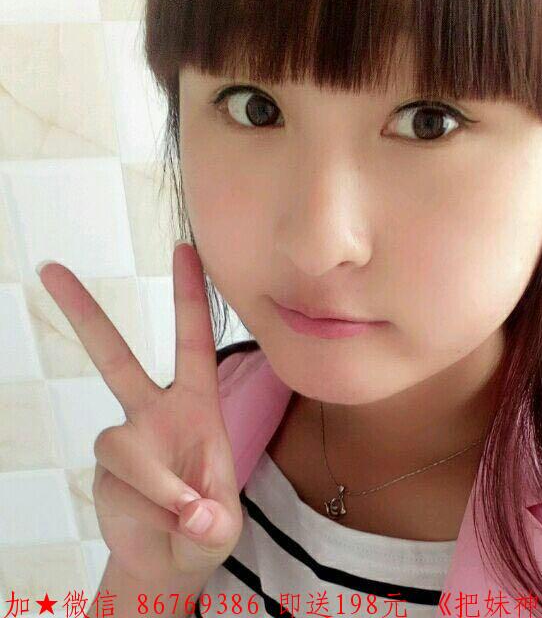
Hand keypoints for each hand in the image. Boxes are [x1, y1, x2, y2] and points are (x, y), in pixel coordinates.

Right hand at [38, 242, 242, 581]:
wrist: (172, 559)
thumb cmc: (206, 527)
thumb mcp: (223, 525)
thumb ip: (211, 520)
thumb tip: (191, 513)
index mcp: (197, 406)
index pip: (193, 342)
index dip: (190, 297)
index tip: (184, 249)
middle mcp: (154, 413)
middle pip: (114, 357)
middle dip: (85, 314)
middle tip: (50, 268)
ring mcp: (125, 440)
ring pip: (118, 443)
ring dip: (151, 482)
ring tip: (182, 512)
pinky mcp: (102, 471)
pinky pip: (114, 481)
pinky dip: (142, 506)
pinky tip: (159, 522)